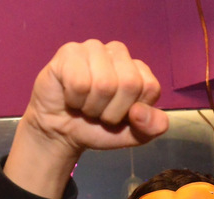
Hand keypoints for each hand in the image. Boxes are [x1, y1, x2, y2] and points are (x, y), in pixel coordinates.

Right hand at [25, 40, 167, 154]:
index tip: (120, 115)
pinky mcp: (69, 52)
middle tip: (99, 112)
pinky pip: (79, 82)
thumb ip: (152, 126)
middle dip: (112, 111)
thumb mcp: (133, 135)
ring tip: (84, 105)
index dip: (132, 111)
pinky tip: (70, 97)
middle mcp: (119, 53)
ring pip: (104, 84)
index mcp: (139, 69)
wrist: (62, 132)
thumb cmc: (99, 128)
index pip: (149, 87)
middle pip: (129, 84)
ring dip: (92, 107)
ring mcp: (94, 48)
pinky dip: (74, 100)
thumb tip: (139, 111)